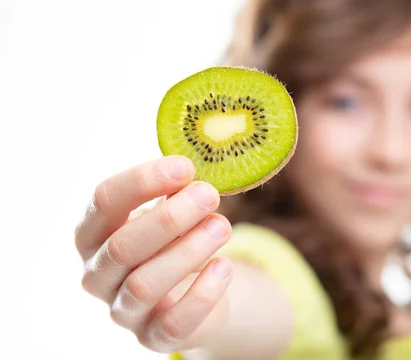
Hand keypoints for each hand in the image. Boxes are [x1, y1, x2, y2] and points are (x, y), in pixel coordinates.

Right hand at [75, 155, 232, 352]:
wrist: (197, 289)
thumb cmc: (175, 239)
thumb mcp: (170, 211)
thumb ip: (174, 193)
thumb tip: (189, 177)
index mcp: (93, 233)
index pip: (103, 201)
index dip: (142, 181)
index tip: (184, 167)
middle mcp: (97, 274)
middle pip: (122, 246)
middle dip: (169, 218)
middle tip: (209, 195)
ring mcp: (121, 310)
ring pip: (144, 284)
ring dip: (188, 251)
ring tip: (221, 226)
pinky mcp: (151, 337)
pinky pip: (172, 324)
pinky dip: (201, 295)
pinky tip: (224, 267)